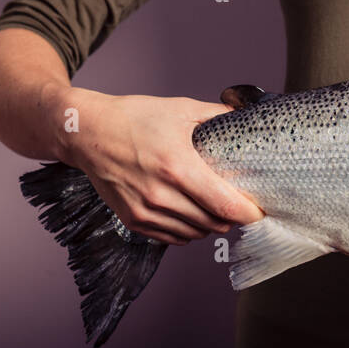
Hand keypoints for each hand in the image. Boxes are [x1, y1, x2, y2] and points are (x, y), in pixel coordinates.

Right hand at [60, 89, 264, 245]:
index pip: (226, 205)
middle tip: (240, 203)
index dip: (250, 213)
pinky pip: (172, 238)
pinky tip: (192, 213)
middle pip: (214, 223)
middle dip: (232, 216)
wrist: (86, 132)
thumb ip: (218, 116)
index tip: (261, 209)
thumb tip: (246, 116)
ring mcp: (145, 211)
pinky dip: (188, 230)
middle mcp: (161, 195)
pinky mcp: (133, 220)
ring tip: (215, 206)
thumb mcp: (180, 109)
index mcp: (178, 167)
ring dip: (210, 224)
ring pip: (195, 234)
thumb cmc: (133, 118)